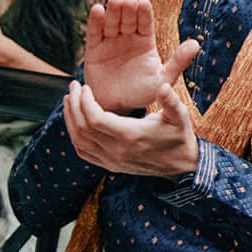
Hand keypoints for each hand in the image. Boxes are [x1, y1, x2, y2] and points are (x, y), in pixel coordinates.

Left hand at [62, 76, 199, 177]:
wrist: (182, 164)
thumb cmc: (179, 136)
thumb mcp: (179, 116)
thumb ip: (170, 101)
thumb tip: (163, 86)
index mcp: (132, 136)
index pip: (95, 119)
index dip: (85, 102)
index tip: (85, 87)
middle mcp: (118, 151)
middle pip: (82, 128)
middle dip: (74, 105)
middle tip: (73, 88)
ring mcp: (112, 160)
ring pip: (79, 140)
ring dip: (70, 119)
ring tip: (69, 101)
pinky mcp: (110, 165)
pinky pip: (83, 152)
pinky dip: (74, 136)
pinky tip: (74, 121)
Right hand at [82, 0, 199, 113]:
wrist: (118, 107)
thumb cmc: (143, 93)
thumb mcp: (163, 78)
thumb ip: (179, 61)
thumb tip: (196, 43)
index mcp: (145, 42)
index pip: (145, 24)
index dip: (144, 13)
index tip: (144, 3)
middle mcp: (128, 38)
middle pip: (128, 20)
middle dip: (128, 10)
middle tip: (128, 1)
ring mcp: (110, 41)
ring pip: (112, 23)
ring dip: (112, 12)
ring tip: (114, 1)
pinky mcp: (94, 48)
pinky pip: (95, 33)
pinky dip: (95, 21)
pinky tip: (97, 10)